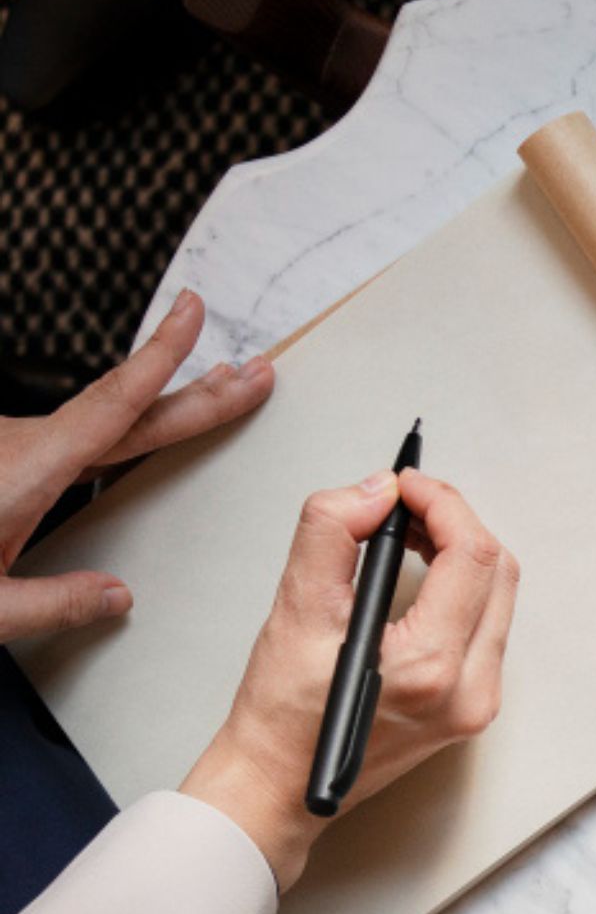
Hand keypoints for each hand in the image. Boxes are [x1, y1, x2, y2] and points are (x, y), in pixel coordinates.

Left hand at [0, 288, 273, 641]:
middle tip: (252, 370)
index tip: (193, 311)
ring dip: (149, 418)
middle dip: (194, 389)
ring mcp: (0, 450)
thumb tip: (114, 597)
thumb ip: (55, 602)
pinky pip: (56, 448)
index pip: (117, 404)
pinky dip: (101, 443)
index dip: (162, 356)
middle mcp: (18, 449)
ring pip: (87, 432)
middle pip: (124, 411)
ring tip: (204, 400)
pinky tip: (111, 455)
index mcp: (29, 472)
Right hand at [181, 470, 517, 891]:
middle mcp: (471, 691)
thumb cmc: (280, 714)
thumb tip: (376, 490)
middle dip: (455, 523)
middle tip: (406, 504)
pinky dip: (460, 588)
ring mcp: (478, 704)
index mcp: (432, 668)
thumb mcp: (295, 609)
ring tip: (407, 533)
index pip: (472, 555)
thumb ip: (332, 534)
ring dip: (460, 553)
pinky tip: (420, 574)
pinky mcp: (472, 707)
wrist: (278, 786)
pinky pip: (486, 626)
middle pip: (498, 571)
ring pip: (497, 598)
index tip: (406, 485)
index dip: (443, 504)